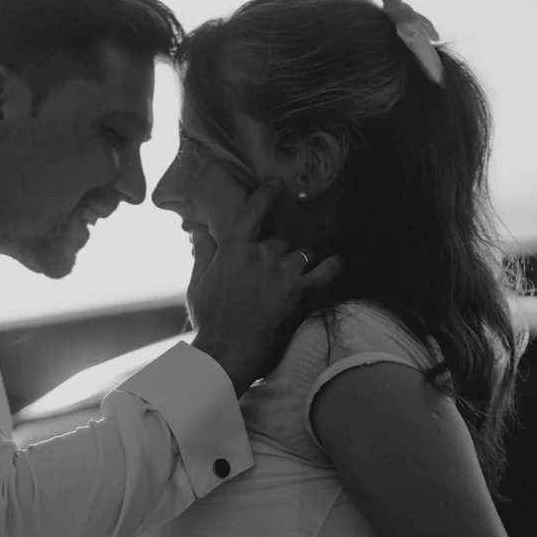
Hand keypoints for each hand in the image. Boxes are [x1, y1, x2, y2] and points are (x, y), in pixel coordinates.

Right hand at [187, 182, 342, 393]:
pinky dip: (332, 267)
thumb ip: (203, 252)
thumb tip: (198, 229)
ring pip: (300, 255)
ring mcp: (283, 274)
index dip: (266, 195)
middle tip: (267, 273)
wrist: (226, 351)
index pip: (253, 212)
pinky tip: (338, 262)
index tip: (276, 185)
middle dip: (275, 252)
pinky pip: (324, 273)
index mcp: (234, 249)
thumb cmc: (209, 318)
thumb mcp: (198, 282)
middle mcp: (261, 256)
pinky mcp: (300, 294)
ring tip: (287, 280)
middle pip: (278, 241)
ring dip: (296, 264)